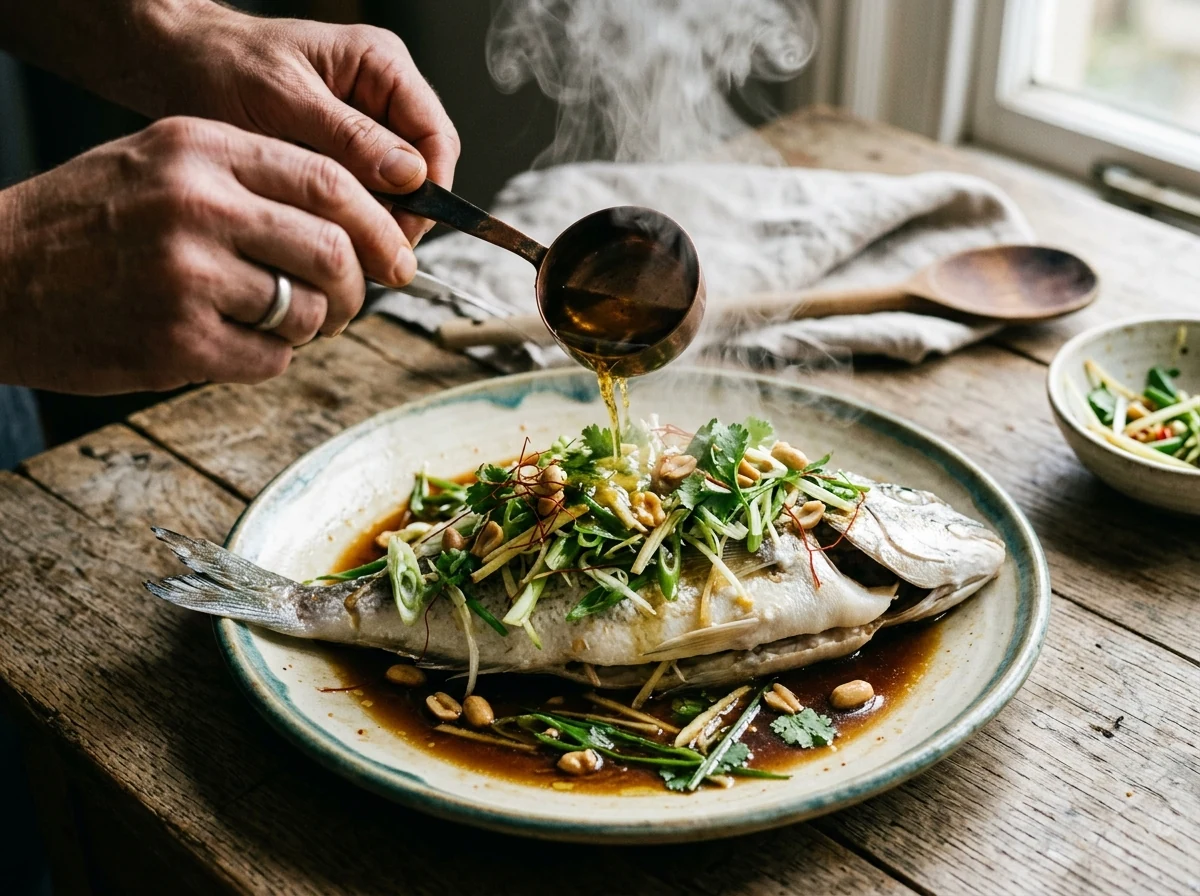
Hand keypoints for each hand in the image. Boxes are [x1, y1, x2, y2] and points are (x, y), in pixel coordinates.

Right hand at [0, 117, 414, 393]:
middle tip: (349, 302)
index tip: (394, 254)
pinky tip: (234, 345)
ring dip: (312, 327)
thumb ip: (249, 177)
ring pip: (309, 310)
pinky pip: (272, 359)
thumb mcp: (158, 162)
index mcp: (200, 148)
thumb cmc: (84, 223)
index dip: (377, 224)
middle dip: (357, 286)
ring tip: (281, 322)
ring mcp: (186, 275)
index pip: (329, 180)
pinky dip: (270, 359)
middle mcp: (197, 204)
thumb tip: (352, 216)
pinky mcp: (177, 341)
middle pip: (333, 249)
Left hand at [162, 3, 459, 245]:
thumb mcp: (284, 100)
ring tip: (335, 240)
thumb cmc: (221, 65)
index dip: (430, 191)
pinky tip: (321, 226)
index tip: (402, 232)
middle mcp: (382, 94)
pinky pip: (363, 194)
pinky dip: (347, 216)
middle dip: (400, 213)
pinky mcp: (342, 153)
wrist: (176, 64)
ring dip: (371, 219)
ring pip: (395, 190)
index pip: (437, 138)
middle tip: (366, 250)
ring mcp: (364, 125)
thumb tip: (409, 175)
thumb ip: (350, 136)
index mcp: (381, 65)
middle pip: (423, 170)